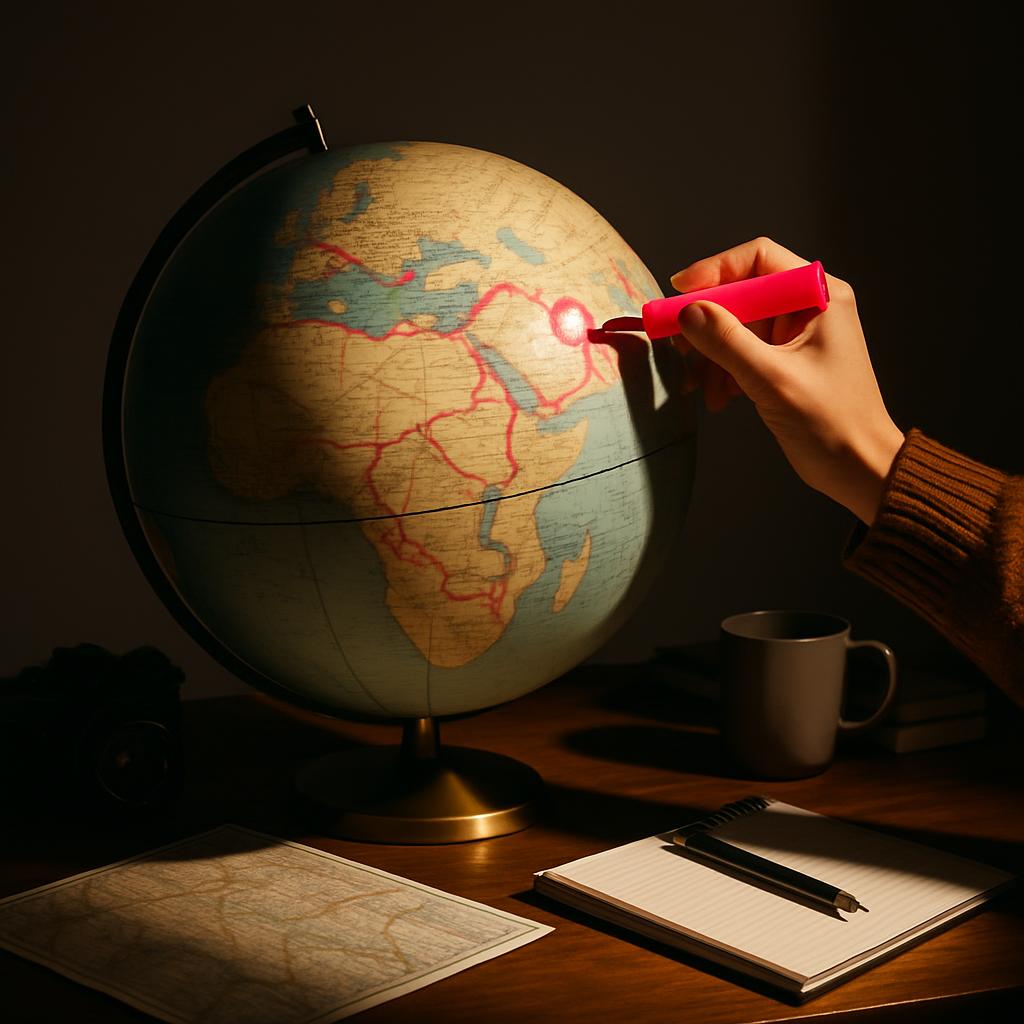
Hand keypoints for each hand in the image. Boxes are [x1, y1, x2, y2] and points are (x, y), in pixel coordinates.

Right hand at [671, 237, 904, 524]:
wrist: (858, 469)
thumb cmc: (831, 422)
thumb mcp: (772, 379)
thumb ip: (727, 342)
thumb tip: (687, 311)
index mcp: (818, 295)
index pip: (758, 258)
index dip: (714, 271)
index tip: (678, 294)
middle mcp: (807, 306)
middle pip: (740, 294)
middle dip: (706, 325)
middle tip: (679, 350)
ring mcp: (794, 334)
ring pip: (734, 327)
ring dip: (711, 356)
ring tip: (701, 388)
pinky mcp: (783, 361)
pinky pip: (740, 352)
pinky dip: (723, 372)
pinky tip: (719, 398)